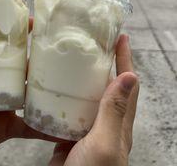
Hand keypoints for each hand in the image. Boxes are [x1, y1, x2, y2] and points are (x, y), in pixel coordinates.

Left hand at [0, 35, 55, 165]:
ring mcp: (4, 106)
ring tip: (64, 82)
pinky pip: (29, 128)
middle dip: (37, 60)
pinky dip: (44, 129)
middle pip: (21, 69)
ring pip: (30, 94)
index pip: (1, 50)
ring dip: (45, 90)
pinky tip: (58, 126)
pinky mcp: (7, 128)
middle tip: (54, 51)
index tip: (30, 22)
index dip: (16, 36)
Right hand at [49, 35, 138, 165]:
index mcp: (119, 123)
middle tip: (91, 40)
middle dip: (103, 61)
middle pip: (107, 85)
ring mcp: (86, 131)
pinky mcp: (68, 139)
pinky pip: (66, 112)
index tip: (120, 35)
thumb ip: (114, 111)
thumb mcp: (104, 143)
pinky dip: (60, 97)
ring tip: (68, 58)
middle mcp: (105, 124)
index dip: (125, 57)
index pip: (126, 83)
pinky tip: (49, 89)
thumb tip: (130, 76)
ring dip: (80, 77)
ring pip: (85, 96)